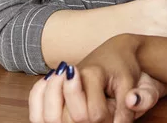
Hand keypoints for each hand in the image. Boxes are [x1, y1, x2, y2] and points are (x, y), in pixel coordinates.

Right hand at [29, 37, 164, 122]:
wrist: (113, 50)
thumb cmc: (124, 66)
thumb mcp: (130, 83)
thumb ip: (128, 104)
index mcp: (93, 74)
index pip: (94, 115)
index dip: (105, 120)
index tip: (114, 113)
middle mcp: (73, 77)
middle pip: (70, 118)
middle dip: (85, 122)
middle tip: (96, 114)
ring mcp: (61, 79)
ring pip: (51, 115)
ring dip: (62, 119)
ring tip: (82, 112)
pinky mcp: (54, 83)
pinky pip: (36, 100)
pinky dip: (41, 108)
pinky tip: (53, 109)